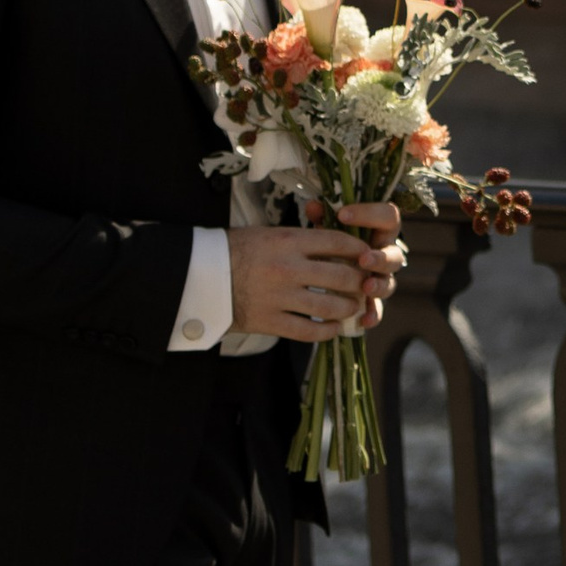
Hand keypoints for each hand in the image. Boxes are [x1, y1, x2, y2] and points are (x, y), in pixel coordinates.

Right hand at [229, 201, 404, 340]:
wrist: (198, 275)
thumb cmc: (235, 250)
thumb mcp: (269, 234)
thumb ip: (301, 240)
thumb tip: (335, 245)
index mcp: (289, 240)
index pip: (338, 242)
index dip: (359, 249)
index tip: (367, 255)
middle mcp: (288, 268)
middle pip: (341, 276)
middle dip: (360, 282)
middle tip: (365, 285)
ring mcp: (279, 297)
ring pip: (330, 307)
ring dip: (348, 308)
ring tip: (353, 307)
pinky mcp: (269, 321)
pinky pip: (308, 331)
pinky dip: (326, 332)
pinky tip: (333, 328)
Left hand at [322, 198, 404, 332]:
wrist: (325, 268)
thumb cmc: (331, 242)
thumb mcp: (327, 227)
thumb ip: (323, 217)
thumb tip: (314, 205)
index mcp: (379, 231)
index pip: (388, 216)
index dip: (370, 213)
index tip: (343, 214)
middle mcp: (385, 255)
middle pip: (396, 255)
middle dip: (381, 257)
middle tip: (364, 258)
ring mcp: (380, 279)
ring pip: (389, 283)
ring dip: (379, 285)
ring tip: (366, 287)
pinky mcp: (372, 301)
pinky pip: (378, 310)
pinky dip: (373, 315)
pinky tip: (363, 320)